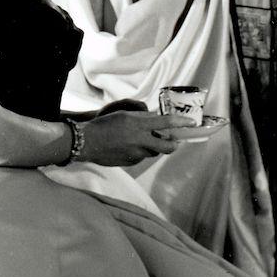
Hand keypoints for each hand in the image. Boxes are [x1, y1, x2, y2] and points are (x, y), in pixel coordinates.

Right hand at [67, 105, 183, 169]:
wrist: (85, 142)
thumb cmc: (103, 124)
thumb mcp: (123, 113)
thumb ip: (141, 116)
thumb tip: (154, 119)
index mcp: (138, 124)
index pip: (166, 123)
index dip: (181, 123)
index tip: (191, 123)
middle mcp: (140, 140)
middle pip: (167, 145)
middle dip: (174, 144)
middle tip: (175, 141)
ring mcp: (136, 154)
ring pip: (154, 152)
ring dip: (154, 147)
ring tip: (144, 140)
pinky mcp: (130, 162)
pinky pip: (141, 157)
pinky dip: (140, 152)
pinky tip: (129, 147)